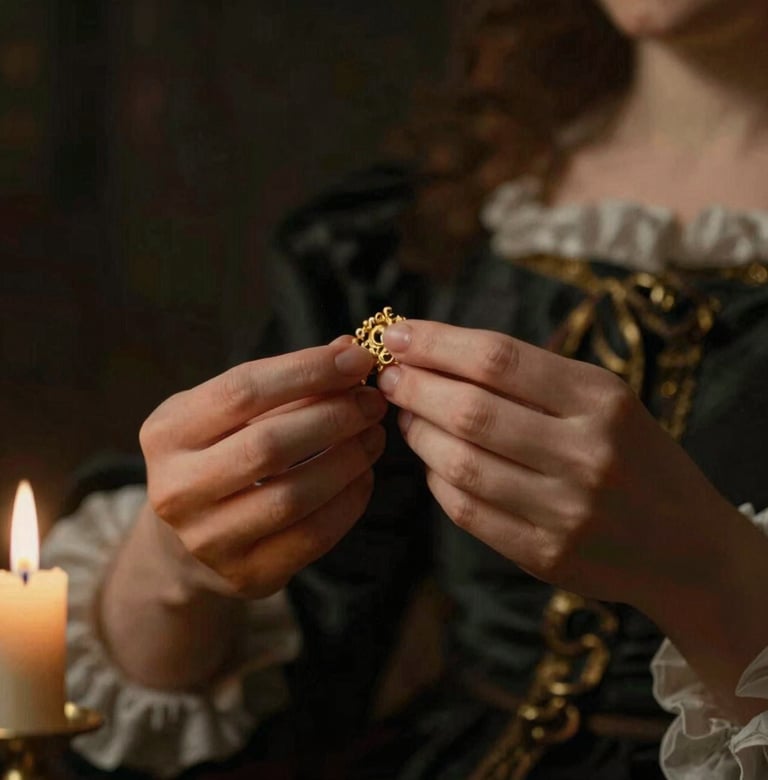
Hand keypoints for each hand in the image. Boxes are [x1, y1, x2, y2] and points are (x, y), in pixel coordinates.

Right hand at [139, 338, 386, 597]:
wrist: (186, 539)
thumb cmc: (218, 454)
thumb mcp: (230, 413)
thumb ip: (284, 382)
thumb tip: (349, 351)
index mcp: (166, 433)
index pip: (242, 392)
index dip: (307, 370)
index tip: (357, 358)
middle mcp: (176, 489)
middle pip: (269, 446)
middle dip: (333, 417)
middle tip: (371, 401)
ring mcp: (208, 539)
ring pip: (294, 496)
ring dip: (347, 459)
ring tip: (373, 435)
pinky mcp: (246, 575)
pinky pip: (312, 537)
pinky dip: (349, 501)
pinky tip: (363, 475)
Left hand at [377, 320, 734, 609]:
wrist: (686, 545)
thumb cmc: (632, 455)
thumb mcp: (603, 398)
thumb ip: (528, 376)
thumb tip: (435, 353)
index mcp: (601, 400)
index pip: (498, 360)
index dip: (436, 343)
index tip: (398, 336)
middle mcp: (587, 454)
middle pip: (470, 411)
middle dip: (414, 387)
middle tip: (389, 376)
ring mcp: (567, 511)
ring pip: (459, 463)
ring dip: (418, 434)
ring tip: (407, 415)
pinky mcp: (546, 554)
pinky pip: (467, 511)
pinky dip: (438, 480)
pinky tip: (434, 462)